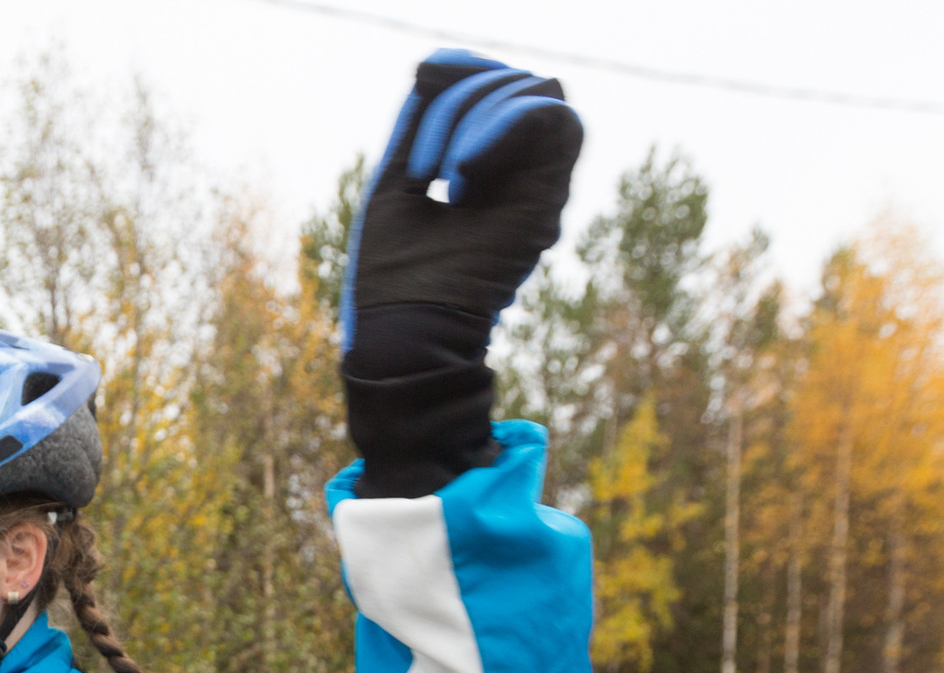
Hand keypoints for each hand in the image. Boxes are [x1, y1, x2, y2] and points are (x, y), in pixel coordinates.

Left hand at [342, 54, 579, 495]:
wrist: (402, 333)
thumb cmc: (390, 274)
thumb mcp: (396, 180)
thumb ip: (419, 125)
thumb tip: (435, 69)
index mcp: (481, 170)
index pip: (492, 89)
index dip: (465, 69)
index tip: (426, 77)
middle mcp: (516, 174)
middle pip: (510, 84)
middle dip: (458, 100)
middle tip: (421, 169)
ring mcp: (536, 185)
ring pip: (535, 93)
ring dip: (474, 114)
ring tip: (439, 177)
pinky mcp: (548, 198)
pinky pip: (553, 118)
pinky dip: (503, 123)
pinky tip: (462, 171)